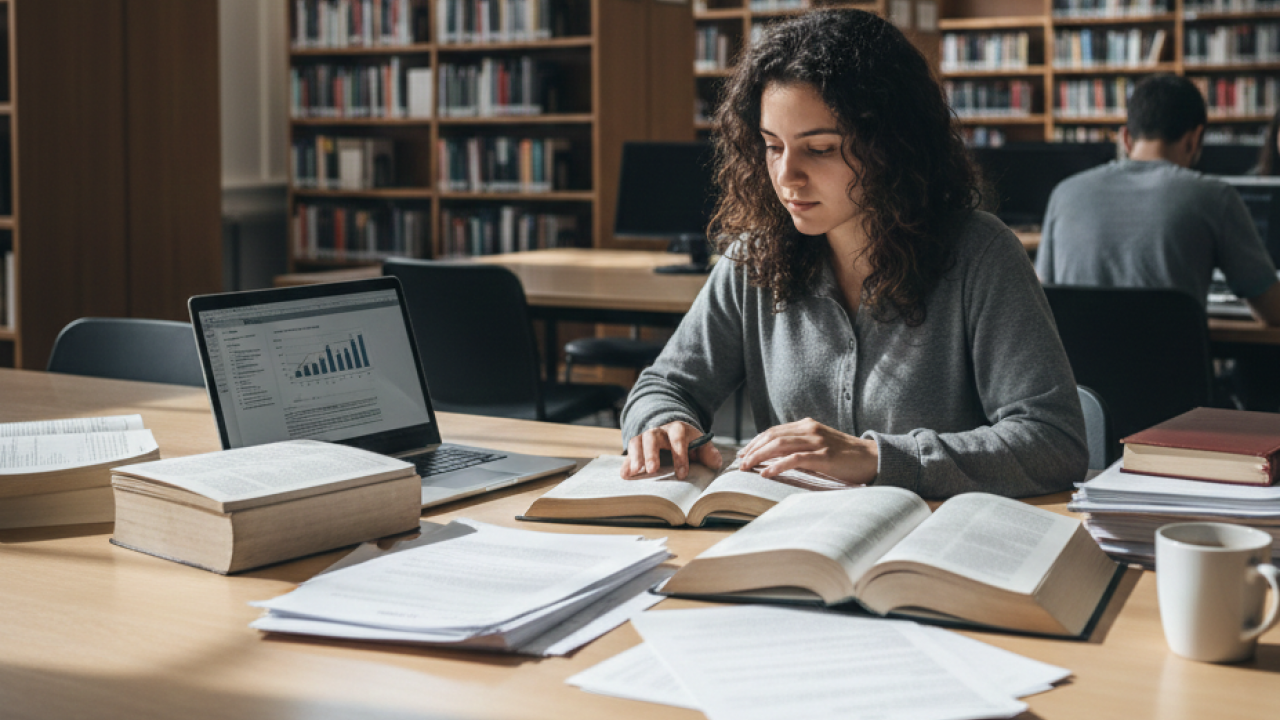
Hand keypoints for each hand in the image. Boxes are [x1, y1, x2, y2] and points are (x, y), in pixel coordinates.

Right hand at [622, 421, 722, 480]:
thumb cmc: (689, 442)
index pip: (678, 438)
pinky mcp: (637, 446)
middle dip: (652, 453)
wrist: (674, 431)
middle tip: (652, 470)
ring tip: (635, 472)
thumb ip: (708, 452)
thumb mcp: (700, 444)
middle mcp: (659, 431)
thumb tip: (716, 463)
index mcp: (678, 429)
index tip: (682, 474)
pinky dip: (626, 463)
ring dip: (636, 456)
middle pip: (652, 437)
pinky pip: (629, 451)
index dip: (680, 456)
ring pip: (637, 441)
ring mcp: (646, 437)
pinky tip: (624, 475)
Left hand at [738, 418, 877, 486]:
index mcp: (807, 426)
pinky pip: (795, 459)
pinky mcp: (824, 456)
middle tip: (740, 463)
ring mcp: (817, 442)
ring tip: (748, 467)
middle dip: (752, 449)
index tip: (743, 454)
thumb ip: (800, 447)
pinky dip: (778, 465)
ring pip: (780, 445)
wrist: (872, 458)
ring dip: (760, 456)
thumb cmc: (844, 456)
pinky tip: (767, 473)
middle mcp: (809, 430)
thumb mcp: (819, 445)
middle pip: (772, 436)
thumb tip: (775, 459)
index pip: (773, 431)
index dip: (755, 442)